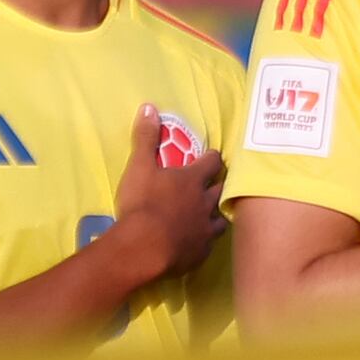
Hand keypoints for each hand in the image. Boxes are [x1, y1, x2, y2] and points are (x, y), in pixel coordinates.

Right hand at [98, 108, 226, 287]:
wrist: (143, 247)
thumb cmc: (142, 203)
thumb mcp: (139, 166)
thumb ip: (145, 138)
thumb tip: (150, 107)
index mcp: (193, 180)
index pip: (212, 162)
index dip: (212, 158)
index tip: (210, 157)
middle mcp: (205, 203)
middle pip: (220, 190)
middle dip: (217, 185)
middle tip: (211, 184)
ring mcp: (205, 230)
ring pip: (220, 219)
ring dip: (215, 215)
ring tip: (208, 215)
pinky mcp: (200, 253)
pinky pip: (207, 245)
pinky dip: (203, 240)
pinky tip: (196, 242)